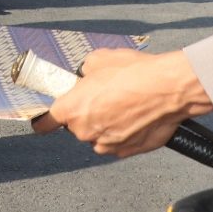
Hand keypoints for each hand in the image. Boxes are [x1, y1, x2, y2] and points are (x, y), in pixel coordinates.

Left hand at [31, 50, 212, 158]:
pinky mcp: (127, 151)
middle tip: (107, 97)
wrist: (168, 89)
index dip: (45, 121)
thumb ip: (85, 71)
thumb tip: (87, 75)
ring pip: (99, 136)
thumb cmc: (134, 73)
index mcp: (72, 109)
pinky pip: (119, 143)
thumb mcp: (100, 59)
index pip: (45, 124)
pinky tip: (137, 117)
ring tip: (126, 106)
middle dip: (88, 113)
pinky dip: (125, 134)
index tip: (45, 122)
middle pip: (77, 126)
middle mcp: (85, 131)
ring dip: (107, 125)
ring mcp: (106, 144)